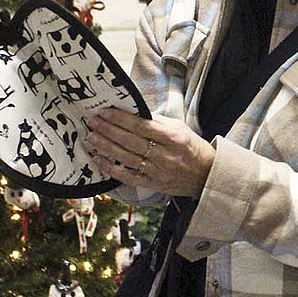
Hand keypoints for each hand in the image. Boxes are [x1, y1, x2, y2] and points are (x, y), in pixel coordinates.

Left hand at [87, 108, 214, 197]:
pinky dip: (112, 168)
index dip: (121, 119)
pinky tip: (99, 159)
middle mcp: (165, 155)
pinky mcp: (152, 184)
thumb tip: (134, 113)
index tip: (106, 112)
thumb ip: (158, 122)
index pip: (142, 126)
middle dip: (109, 130)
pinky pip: (128, 176)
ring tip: (92, 136)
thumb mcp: (181, 129)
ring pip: (126, 158)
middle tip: (92, 122)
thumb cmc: (192, 148)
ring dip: (106, 146)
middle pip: (131, 141)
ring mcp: (157, 172)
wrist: (206, 175)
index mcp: (173, 138)